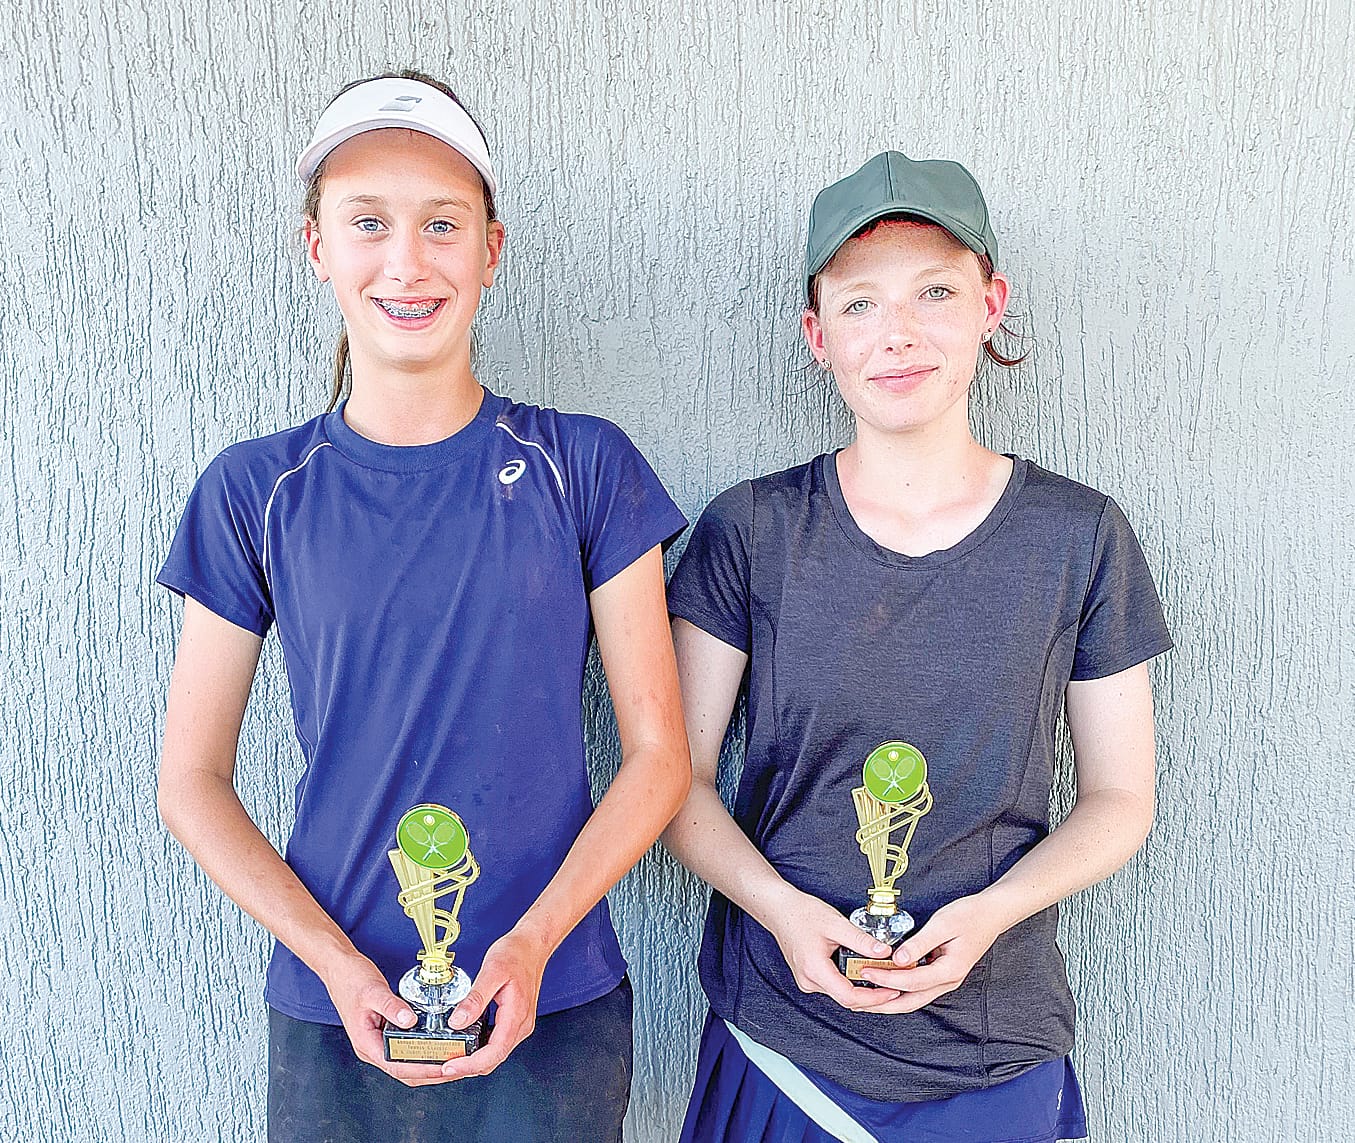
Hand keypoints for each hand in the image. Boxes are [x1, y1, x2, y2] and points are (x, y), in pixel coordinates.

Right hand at [321, 951, 454, 1086]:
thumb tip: (409, 1020)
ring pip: (405, 1063)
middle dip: (430, 1073)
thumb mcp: (373, 991)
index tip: (443, 1068)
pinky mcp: (383, 1032)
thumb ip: (391, 1006)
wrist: (339, 968)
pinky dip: (421, 1051)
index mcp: (365, 1043)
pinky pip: (405, 1049)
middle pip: (404, 1072)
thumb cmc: (350, 980)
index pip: (397, 1067)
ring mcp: (377, 1041)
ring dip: (428, 1064)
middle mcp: (371, 1047)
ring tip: (451, 1059)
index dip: (422, 1070)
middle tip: (455, 1066)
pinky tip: (436, 1045)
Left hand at [436, 926, 549, 1079]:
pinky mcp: (513, 1022)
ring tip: (446, 1060)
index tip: (449, 1067)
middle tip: (439, 1068)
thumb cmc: (517, 954)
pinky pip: (494, 1044)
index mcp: (516, 1016)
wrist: (532, 945)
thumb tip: (457, 1021)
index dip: (470, 1065)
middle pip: (492, 1060)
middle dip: (465, 1069)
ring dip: (470, 1062)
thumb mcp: (492, 970)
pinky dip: (477, 1051)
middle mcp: (520, 1026)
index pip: (494, 1053)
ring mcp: (518, 1025)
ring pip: (493, 1055)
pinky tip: (462, 1046)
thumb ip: (475, 998)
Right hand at [764, 887, 908, 1011]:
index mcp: (814, 969)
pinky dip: (852, 983)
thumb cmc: (801, 913)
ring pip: (842, 994)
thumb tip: (884, 953)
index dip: (874, 998)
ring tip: (883, 977)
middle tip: (894, 986)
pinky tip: (864, 973)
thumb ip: (861, 940)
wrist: (779, 909)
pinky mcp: (810, 976)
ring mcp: (808, 980)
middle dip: (873, 995)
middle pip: (847, 999)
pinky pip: (835, 986)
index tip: (892, 992)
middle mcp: (809, 981)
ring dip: (863, 989)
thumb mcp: (835, 923)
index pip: (849, 997)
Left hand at [858, 893, 1003, 1011]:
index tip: (866, 972)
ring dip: (890, 999)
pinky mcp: (941, 974)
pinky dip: (900, 989)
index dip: (886, 978)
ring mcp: (946, 979)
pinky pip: (918, 987)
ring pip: (914, 998)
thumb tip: (898, 959)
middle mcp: (948, 981)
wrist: (992, 914)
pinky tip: (886, 983)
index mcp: (949, 971)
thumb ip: (919, 943)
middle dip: (884, 1004)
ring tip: (867, 997)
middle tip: (860, 1001)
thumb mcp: (942, 925)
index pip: (911, 981)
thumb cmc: (970, 916)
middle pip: (911, 1001)